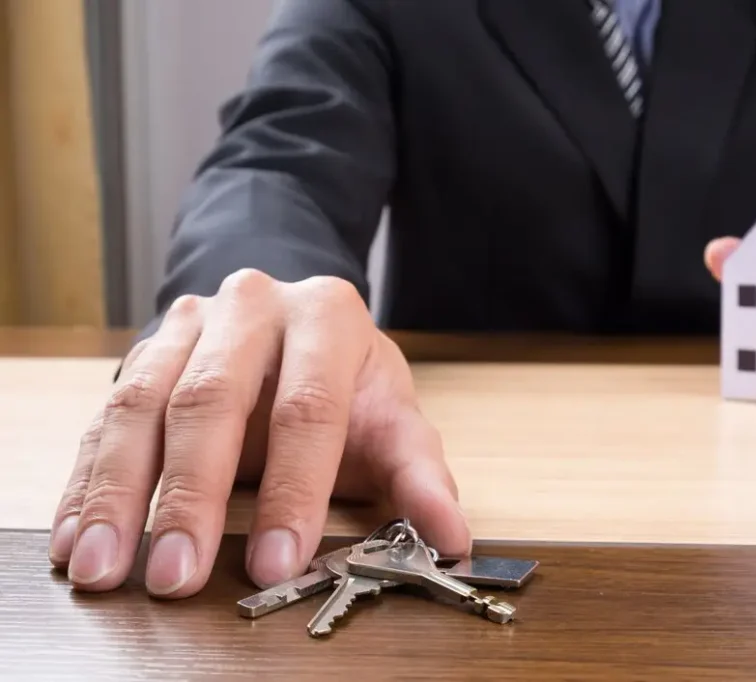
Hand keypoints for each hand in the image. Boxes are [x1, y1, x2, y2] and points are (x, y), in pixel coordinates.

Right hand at [48, 269, 469, 597]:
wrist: (298, 324)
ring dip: (118, 491)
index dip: (295, 489)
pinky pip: (104, 416)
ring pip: (143, 403)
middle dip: (192, 495)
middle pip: (212, 400)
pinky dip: (86, 480)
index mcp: (326, 317)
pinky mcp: (144, 354)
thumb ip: (419, 475)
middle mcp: (250, 309)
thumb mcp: (394, 419)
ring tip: (103, 565)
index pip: (308, 406)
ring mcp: (187, 325)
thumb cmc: (350, 383)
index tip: (278, 564)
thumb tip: (450, 537)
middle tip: (177, 573)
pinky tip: (76, 535)